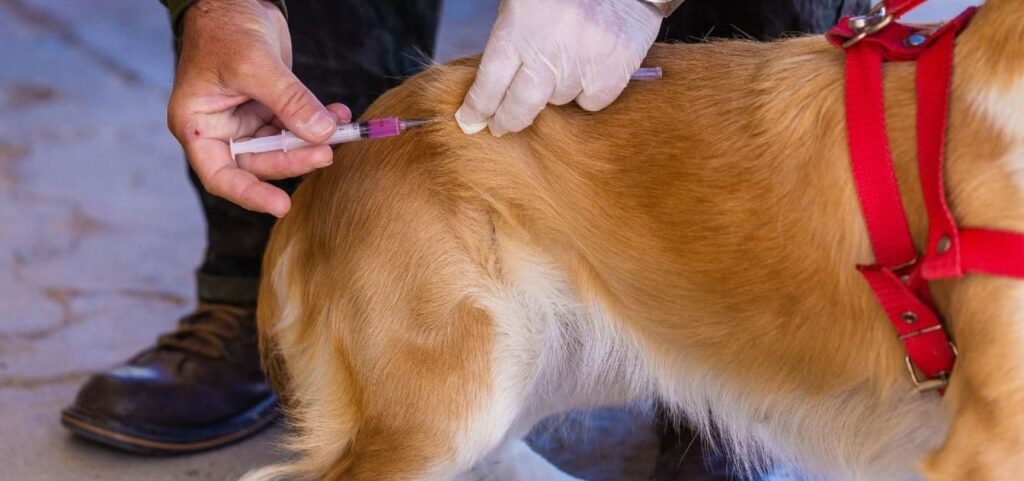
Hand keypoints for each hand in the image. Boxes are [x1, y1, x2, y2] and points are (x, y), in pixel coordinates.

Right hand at [167, 0, 350, 216]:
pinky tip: (339, 115)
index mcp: (198, 125)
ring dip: (311, 141)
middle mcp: (220, 129)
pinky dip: (317, 122)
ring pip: (281, 147)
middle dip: (294, 158)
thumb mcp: (255, 65)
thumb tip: (322, 133)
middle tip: (327, 152)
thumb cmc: (225, 27)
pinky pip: (294, 125)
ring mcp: (245, 120)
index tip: (281, 205)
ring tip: (341, 128)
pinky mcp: (268, 108)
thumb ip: (289, 101)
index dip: (250, 194)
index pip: (220, 175)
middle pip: (258, 163)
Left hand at [456, 0, 661, 136]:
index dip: (477, 108)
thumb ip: (511, 42)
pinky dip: (588, 92)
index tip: (471, 121)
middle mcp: (550, 50)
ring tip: (563, 61)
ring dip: (555, 90)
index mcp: (519, 27)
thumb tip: (495, 89)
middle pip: (521, 107)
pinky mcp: (615, 70)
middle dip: (507, 121)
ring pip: (558, 102)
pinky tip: (589, 66)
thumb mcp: (524, 6)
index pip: (489, 84)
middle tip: (501, 126)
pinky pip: (592, 102)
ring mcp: (584, 62)